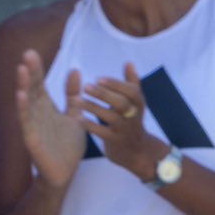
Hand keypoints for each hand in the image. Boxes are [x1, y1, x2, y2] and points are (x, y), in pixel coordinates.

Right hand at [16, 48, 85, 190]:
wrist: (65, 173)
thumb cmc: (67, 146)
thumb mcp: (75, 116)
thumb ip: (73, 96)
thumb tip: (74, 70)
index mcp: (46, 108)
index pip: (39, 85)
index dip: (35, 69)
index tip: (32, 52)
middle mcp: (37, 115)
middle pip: (31, 90)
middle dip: (29, 72)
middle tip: (27, 53)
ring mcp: (33, 127)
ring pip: (26, 104)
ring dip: (23, 86)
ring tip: (21, 69)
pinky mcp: (32, 141)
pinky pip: (27, 124)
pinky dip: (23, 110)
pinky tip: (21, 97)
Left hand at [82, 63, 166, 179]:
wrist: (137, 151)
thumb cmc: (131, 121)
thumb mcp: (135, 102)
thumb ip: (131, 83)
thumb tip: (129, 62)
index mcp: (138, 103)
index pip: (132, 91)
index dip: (116, 84)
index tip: (98, 78)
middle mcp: (134, 116)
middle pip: (122, 103)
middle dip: (104, 94)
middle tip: (86, 86)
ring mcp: (125, 130)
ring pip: (110, 118)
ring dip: (93, 108)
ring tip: (76, 100)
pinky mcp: (116, 142)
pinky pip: (103, 133)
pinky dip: (90, 125)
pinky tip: (78, 118)